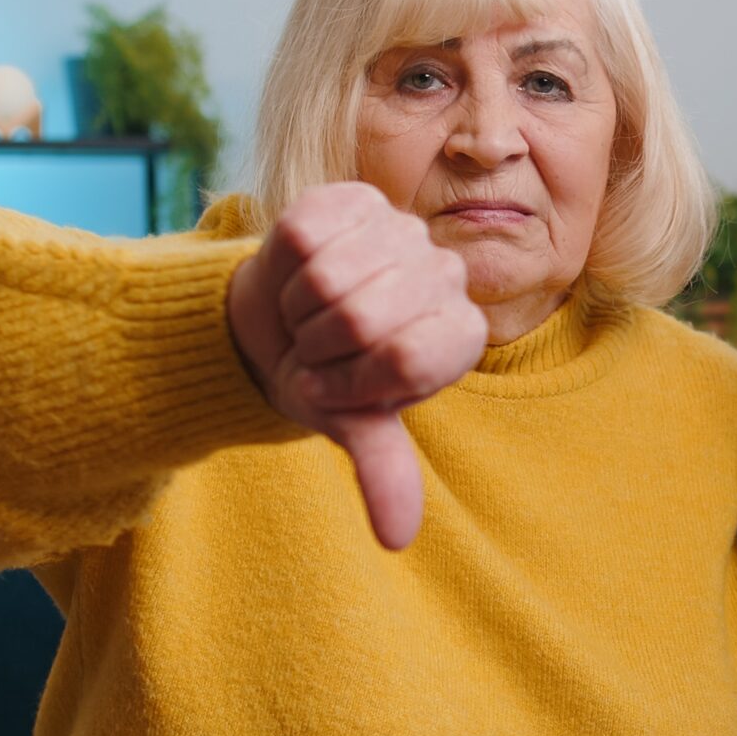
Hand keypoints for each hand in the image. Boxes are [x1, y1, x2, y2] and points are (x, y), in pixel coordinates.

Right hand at [226, 182, 486, 549]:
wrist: (277, 324)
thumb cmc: (328, 376)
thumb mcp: (354, 426)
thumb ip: (383, 474)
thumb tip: (397, 538)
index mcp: (459, 334)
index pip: (409, 357)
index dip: (353, 381)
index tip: (336, 388)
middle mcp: (446, 274)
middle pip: (363, 317)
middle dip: (319, 348)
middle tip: (318, 349)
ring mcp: (402, 228)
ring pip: (328, 275)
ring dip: (298, 309)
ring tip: (308, 314)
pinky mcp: (352, 197)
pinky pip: (302, 235)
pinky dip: (283, 267)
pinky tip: (297, 274)